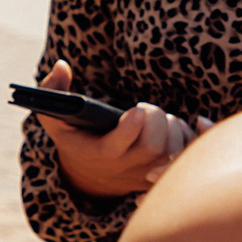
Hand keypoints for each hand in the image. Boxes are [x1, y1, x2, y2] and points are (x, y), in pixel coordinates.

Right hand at [34, 61, 212, 198]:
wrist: (90, 175)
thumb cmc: (75, 137)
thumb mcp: (55, 116)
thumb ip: (51, 90)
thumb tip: (62, 65)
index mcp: (98, 154)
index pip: (116, 147)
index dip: (130, 128)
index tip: (136, 109)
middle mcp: (124, 168)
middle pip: (151, 147)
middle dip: (155, 120)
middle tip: (145, 108)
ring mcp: (146, 174)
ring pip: (171, 152)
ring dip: (172, 128)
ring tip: (159, 118)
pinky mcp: (163, 175)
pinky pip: (186, 159)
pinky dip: (190, 138)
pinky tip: (178, 125)